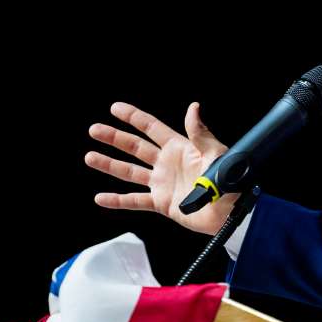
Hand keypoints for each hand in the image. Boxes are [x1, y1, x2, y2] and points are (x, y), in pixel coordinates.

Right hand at [84, 101, 238, 235]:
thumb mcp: (216, 153)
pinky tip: (100, 198)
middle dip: (114, 138)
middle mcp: (167, 163)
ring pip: (130, 172)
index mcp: (180, 148)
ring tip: (89, 157)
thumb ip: (200, 133)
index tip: (115, 108)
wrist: (232, 213)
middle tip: (94, 129)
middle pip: (135, 147)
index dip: (133, 117)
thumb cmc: (230, 182)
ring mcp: (163, 183)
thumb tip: (193, 107)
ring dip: (109, 164)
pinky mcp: (162, 203)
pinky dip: (117, 201)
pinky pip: (135, 201)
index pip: (151, 128)